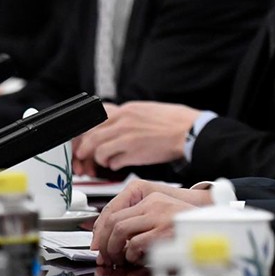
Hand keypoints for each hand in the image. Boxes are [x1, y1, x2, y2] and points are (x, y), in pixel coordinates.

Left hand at [75, 101, 199, 170]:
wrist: (190, 131)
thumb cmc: (174, 121)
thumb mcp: (147, 109)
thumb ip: (128, 115)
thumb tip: (112, 122)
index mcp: (127, 109)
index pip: (94, 119)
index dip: (85, 133)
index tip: (84, 141)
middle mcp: (123, 121)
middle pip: (91, 136)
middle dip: (85, 150)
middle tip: (85, 157)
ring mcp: (127, 137)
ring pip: (98, 151)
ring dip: (100, 159)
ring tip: (106, 161)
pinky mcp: (134, 153)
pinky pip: (112, 163)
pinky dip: (113, 166)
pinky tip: (120, 164)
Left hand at [91, 178, 213, 265]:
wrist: (216, 222)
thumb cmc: (191, 223)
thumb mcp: (164, 216)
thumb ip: (143, 222)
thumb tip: (116, 241)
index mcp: (152, 199)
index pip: (114, 211)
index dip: (101, 231)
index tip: (99, 245)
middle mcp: (154, 204)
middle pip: (113, 220)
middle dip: (104, 242)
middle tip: (105, 256)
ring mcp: (160, 216)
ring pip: (120, 230)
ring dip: (114, 249)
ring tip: (119, 259)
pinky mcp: (164, 231)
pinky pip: (135, 244)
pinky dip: (130, 255)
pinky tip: (136, 258)